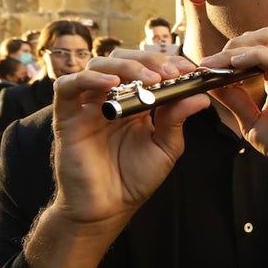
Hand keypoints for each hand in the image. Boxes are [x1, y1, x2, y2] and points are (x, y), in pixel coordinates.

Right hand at [48, 51, 207, 230]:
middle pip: (122, 59)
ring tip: (149, 79)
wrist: (107, 209)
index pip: (147, 67)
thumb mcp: (165, 147)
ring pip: (97, 65)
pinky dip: (88, 78)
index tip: (189, 68)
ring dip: (126, 66)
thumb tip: (201, 96)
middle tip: (170, 73)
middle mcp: (109, 98)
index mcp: (134, 102)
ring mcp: (87, 105)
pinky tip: (112, 85)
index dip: (167, 62)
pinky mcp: (66, 117)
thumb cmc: (135, 180)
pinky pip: (67, 87)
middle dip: (149, 60)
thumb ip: (178, 119)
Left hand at [207, 29, 267, 197]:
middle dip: (231, 45)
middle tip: (210, 63)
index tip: (204, 67)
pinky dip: (253, 56)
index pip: (252, 51)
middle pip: (259, 37)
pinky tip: (234, 65)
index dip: (227, 54)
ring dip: (238, 47)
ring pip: (266, 40)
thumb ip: (235, 102)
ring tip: (219, 62)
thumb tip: (214, 85)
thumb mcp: (252, 122)